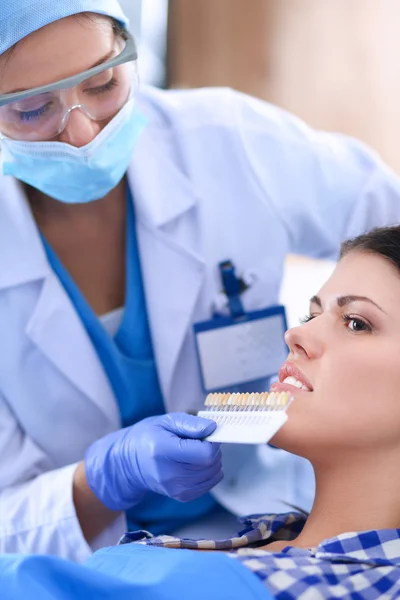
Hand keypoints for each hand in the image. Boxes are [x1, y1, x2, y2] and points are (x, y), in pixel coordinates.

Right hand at [84, 413, 222, 510]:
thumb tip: (213, 429)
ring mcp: (176, 489)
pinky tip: (195, 463)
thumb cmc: (150, 437)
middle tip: (198, 441)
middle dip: (212, 449)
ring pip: (214, 474)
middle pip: (211, 464)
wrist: (131, 462)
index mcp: (164, 451)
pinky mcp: (182, 496)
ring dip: (212, 460)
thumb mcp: (166, 421)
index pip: (205, 454)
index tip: (205, 434)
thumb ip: (191, 423)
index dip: (212, 441)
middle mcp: (170, 474)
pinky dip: (209, 472)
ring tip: (195, 452)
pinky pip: (210, 483)